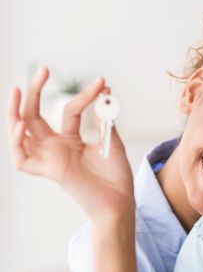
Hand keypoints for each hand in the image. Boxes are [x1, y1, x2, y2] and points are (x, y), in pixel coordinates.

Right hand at [7, 67, 133, 221]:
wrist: (121, 201)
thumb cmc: (117, 177)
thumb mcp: (111, 142)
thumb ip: (104, 120)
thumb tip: (104, 93)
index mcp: (71, 141)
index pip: (69, 110)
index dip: (86, 95)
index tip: (103, 83)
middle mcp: (56, 148)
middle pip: (34, 116)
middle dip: (34, 92)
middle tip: (44, 70)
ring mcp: (51, 159)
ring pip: (20, 134)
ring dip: (14, 112)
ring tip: (16, 91)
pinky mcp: (50, 171)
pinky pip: (22, 160)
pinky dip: (18, 143)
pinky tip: (22, 127)